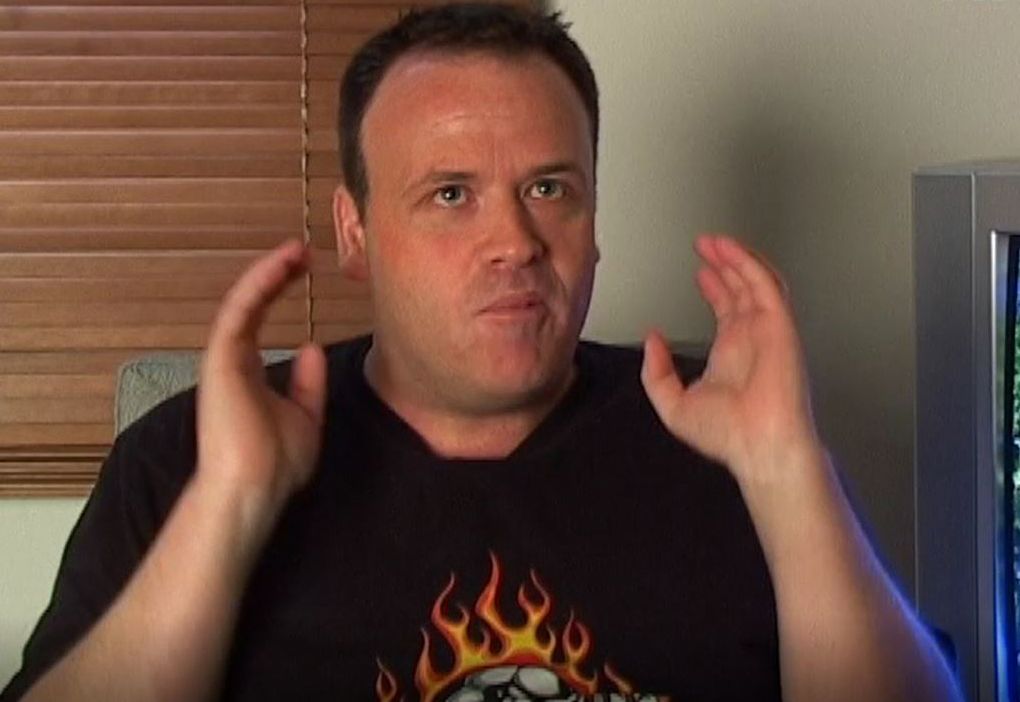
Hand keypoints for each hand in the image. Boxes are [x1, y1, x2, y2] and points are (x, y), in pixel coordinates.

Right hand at [195, 239, 326, 535]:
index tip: (306, 266)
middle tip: (302, 250)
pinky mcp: (220, 358)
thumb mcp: (305, 415)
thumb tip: (311, 346)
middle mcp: (232, 359)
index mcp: (248, 370)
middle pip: (250, 303)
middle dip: (275, 273)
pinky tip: (279, 264)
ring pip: (243, 300)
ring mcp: (223, 357)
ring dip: (268, 271)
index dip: (280, 288)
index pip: (261, 318)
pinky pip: (238, 310)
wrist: (255, 487)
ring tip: (296, 248)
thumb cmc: (277, 461)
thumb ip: (307, 382)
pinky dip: (258, 284)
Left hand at [641, 234, 820, 487]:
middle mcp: (751, 340)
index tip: (700, 271)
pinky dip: (749, 264)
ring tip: (714, 241)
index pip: (726, 311)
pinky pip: (767, 285)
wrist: (759, 446)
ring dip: (736, 258)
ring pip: (754, 282)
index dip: (713, 287)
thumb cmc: (727, 436)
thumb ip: (656, 373)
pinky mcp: (780, 325)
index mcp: (730, 356)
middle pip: (740, 290)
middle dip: (723, 264)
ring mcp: (767, 331)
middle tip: (706, 245)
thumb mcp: (673, 405)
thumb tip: (652, 342)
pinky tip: (731, 251)